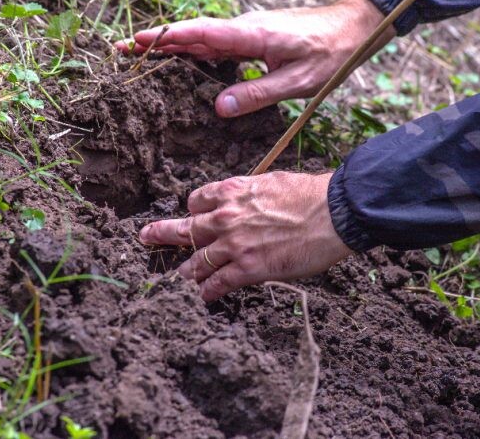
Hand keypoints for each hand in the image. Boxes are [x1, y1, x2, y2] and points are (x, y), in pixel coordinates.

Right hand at [115, 0, 394, 117]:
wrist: (352, 27)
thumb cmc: (329, 54)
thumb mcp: (297, 82)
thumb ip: (257, 94)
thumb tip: (219, 109)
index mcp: (251, 35)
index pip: (200, 34)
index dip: (168, 38)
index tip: (137, 41)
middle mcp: (244, 28)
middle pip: (193, 34)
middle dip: (157, 41)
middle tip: (122, 50)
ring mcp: (248, 31)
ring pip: (203, 38)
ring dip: (173, 45)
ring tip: (141, 55)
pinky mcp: (253, 37)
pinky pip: (217, 43)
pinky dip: (194, 50)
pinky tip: (183, 61)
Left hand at [138, 172, 350, 300]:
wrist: (334, 213)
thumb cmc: (311, 194)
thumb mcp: (272, 182)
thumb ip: (251, 194)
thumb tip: (250, 201)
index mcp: (233, 191)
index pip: (197, 200)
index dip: (193, 209)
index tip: (194, 215)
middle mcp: (226, 217)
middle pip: (184, 229)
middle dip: (161, 234)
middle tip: (145, 237)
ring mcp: (234, 245)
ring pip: (196, 261)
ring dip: (186, 271)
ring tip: (180, 278)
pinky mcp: (247, 269)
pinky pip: (216, 284)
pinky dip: (206, 292)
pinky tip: (202, 297)